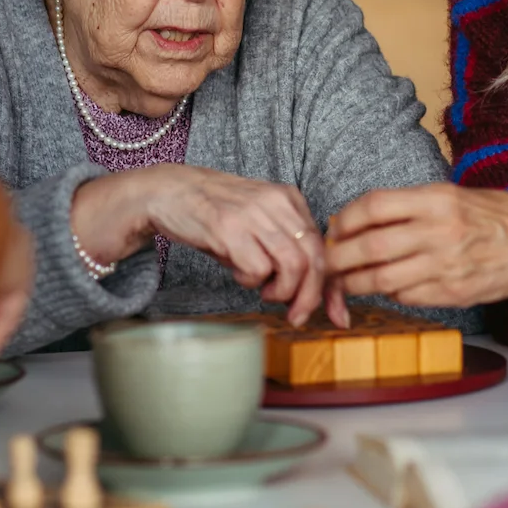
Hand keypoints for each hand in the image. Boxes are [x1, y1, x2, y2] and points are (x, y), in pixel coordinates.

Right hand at [73, 165, 335, 327]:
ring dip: (282, 291)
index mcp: (288, 199)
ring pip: (293, 266)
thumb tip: (310, 290)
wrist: (169, 191)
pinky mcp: (229, 229)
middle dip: (310, 297)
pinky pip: (258, 269)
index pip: (324, 247)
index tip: (338, 315)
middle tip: (296, 315)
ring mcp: (253, 215)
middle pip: (315, 259)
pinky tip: (237, 272)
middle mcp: (276, 203)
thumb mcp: (258, 221)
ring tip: (264, 291)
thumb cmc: (214, 213)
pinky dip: (251, 281)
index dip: (333, 287)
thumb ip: (284, 246)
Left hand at [326, 184, 507, 307]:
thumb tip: (354, 222)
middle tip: (326, 261)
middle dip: (338, 256)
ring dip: (354, 282)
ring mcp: (445, 266)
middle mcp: (439, 232)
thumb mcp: (449, 194)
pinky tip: (384, 287)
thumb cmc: (488, 215)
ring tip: (345, 280)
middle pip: (370, 246)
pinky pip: (405, 297)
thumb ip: (405, 207)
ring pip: (381, 279)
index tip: (334, 228)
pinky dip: (387, 293)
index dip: (345, 219)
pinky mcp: (451, 294)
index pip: (374, 206)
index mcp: (437, 200)